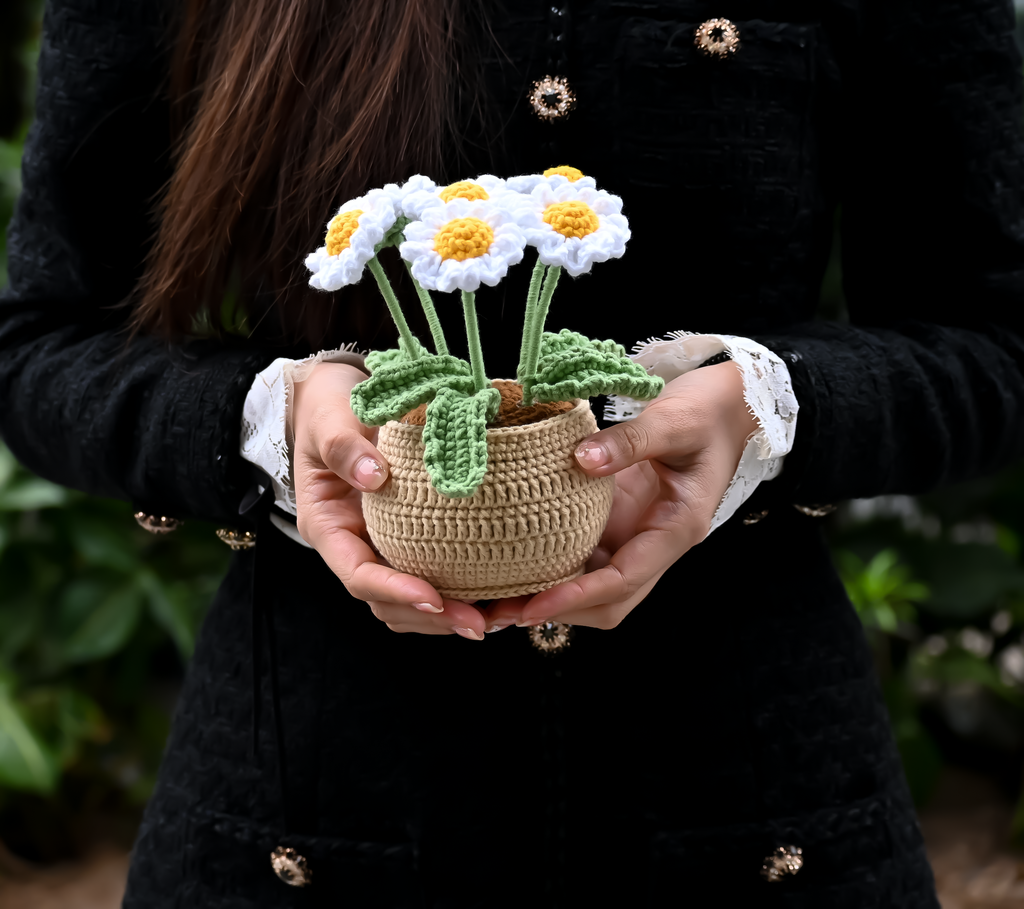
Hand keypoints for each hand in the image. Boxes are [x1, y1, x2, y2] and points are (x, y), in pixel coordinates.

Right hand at [292, 362, 487, 639]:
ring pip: (411, 604)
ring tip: (498, 618)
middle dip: (433, 618)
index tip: (433, 598)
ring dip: (450, 617)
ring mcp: (383, 548)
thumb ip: (344, 447)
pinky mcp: (410, 541)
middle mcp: (355, 547)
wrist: (340, 401)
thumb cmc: (331, 410)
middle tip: (480, 622)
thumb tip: (372, 474)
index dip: (396, 591)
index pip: (359, 576)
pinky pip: (433, 578)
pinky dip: (462, 593)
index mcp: (329, 528)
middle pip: (389, 604)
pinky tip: (498, 595)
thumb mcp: (330, 421)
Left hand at [502, 361, 757, 630]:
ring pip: (594, 587)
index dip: (577, 597)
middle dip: (558, 613)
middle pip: (609, 602)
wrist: (727, 409)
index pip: (623, 581)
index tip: (532, 606)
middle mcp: (654, 544)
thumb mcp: (673, 420)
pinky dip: (551, 567)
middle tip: (498, 615)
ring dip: (550, 597)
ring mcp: (635, 536)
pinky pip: (584, 556)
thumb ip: (631, 440)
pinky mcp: (618, 522)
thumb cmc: (706, 414)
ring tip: (495, 600)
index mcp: (676, 529)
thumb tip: (581, 459)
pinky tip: (513, 564)